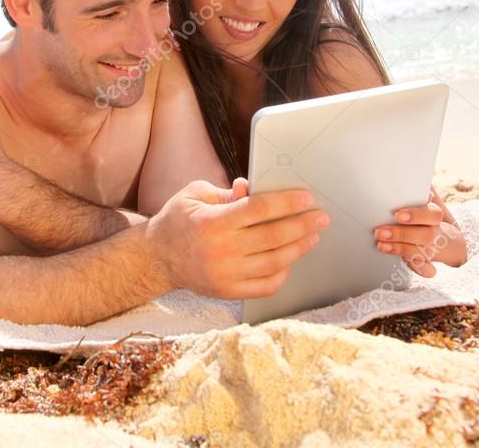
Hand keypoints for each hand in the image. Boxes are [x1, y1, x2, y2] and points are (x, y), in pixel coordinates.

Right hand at [145, 178, 328, 299]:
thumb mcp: (194, 195)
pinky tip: (290, 260)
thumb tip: (251, 188)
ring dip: (299, 248)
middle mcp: (221, 250)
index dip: (287, 202)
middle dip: (303, 224)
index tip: (307, 199)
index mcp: (212, 222)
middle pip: (273, 236)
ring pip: (274, 261)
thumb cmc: (178, 220)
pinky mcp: (228, 292)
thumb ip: (225, 192)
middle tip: (321, 217)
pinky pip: (265, 286)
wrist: (157, 258)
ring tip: (312, 236)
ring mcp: (225, 274)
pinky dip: (282, 273)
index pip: (259, 209)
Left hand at [372, 187, 467, 277]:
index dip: (416, 214)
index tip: (397, 214)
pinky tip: (402, 263)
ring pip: (422, 252)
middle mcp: (437, 233)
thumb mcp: (425, 201)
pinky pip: (427, 270)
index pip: (431, 214)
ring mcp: (435, 250)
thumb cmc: (428, 217)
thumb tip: (405, 166)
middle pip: (425, 235)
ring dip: (400, 248)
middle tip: (380, 231)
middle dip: (401, 233)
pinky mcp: (430, 264)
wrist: (451, 242)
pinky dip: (418, 268)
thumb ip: (415, 189)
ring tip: (380, 243)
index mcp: (435, 216)